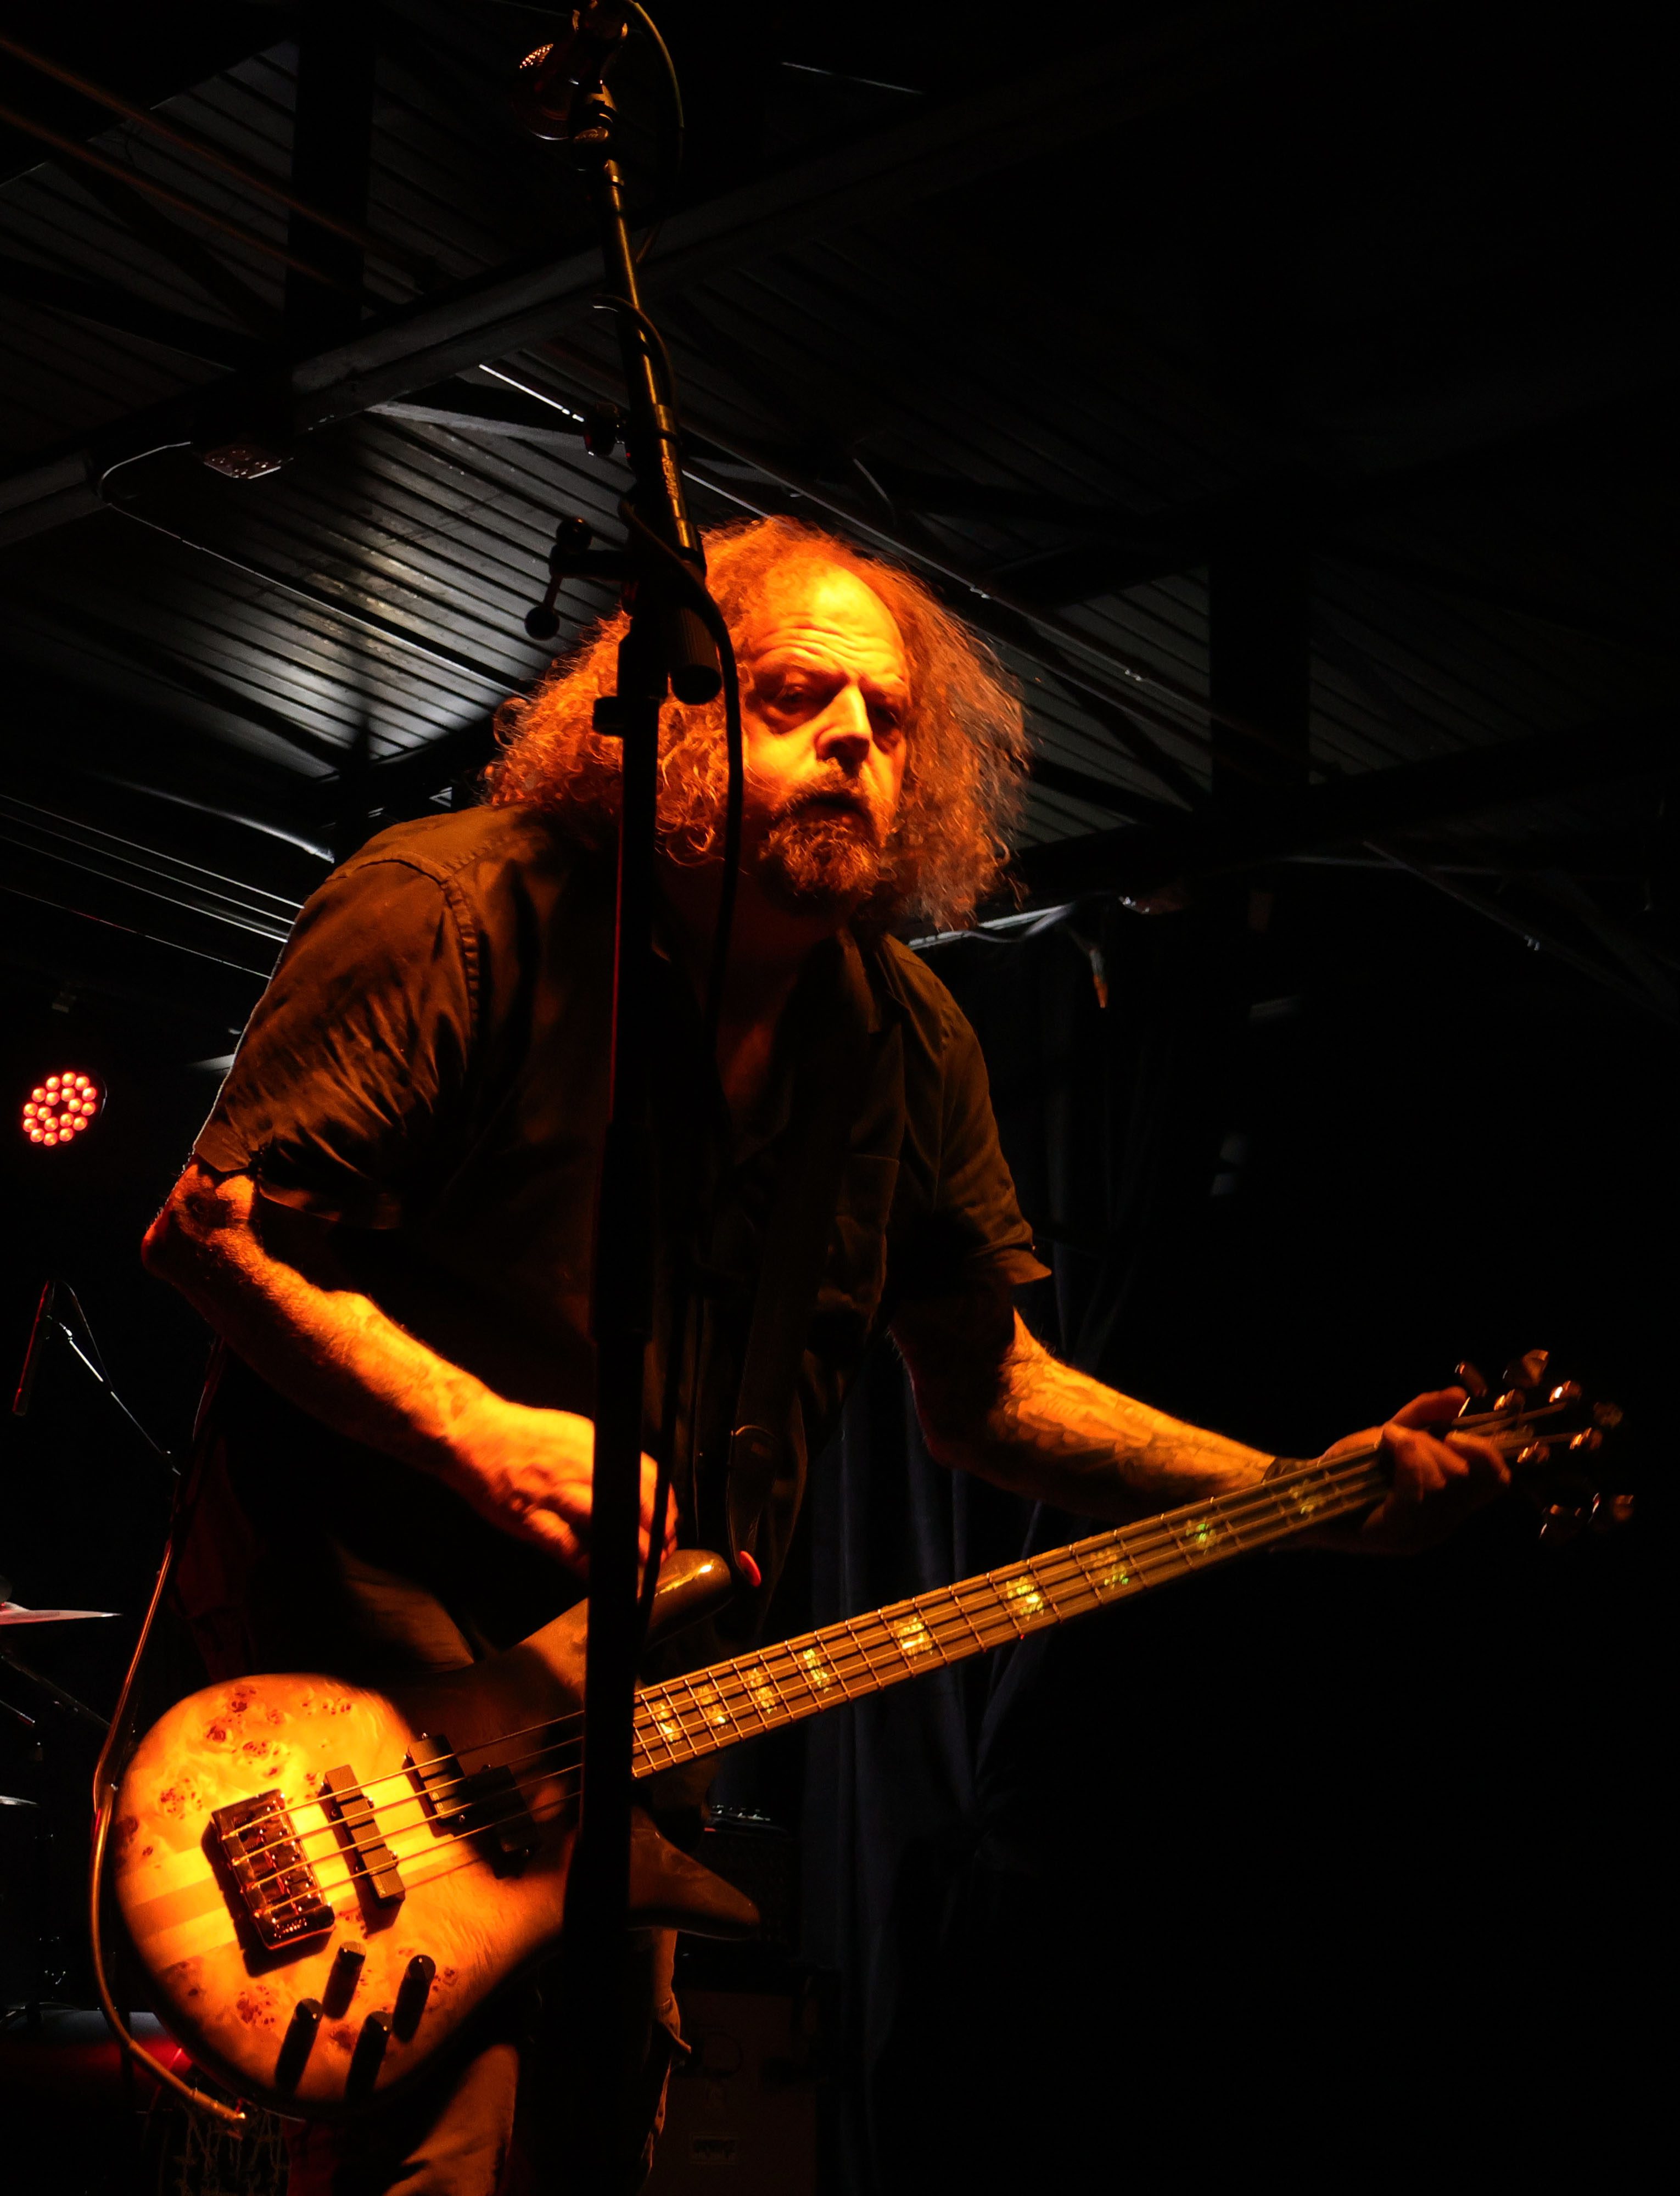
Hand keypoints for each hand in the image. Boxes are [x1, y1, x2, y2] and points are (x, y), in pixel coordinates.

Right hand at [444, 1397, 677, 1578]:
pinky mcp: (532, 1518)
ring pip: (608, 1524)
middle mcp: (581, 1467)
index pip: (646, 1474)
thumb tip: (630, 1483)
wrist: (474, 1436)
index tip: (668, 1522)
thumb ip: (599, 1459)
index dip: (663, 1504)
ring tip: (645, 1568)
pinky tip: (604, 1578)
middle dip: (656, 1532)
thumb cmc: (522, 1436)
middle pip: (635, 1501)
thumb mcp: (572, 1434)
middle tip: (663, 1551)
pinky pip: (569, 1547)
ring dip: (633, 1550)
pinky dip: (590, 1566)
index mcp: (593, 1446)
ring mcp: (556, 1494)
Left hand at [1321, 1387, 1509, 1552]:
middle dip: (1435, 1443)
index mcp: (1451, 1503)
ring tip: (1389, 1439)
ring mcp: (1418, 1534)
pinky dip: (1406, 1457)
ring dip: (1415, 1446)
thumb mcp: (1394, 1433)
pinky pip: (1416, 1492)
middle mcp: (1441, 1524)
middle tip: (1404, 1435)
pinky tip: (1388, 1440)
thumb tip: (1459, 1396)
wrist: (1307, 1488)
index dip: (1487, 1452)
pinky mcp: (1391, 1535)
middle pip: (1466, 1476)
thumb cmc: (1352, 1464)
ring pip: (1443, 1481)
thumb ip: (1427, 1414)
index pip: (1497, 1482)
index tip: (1457, 1432)